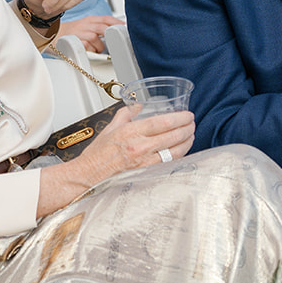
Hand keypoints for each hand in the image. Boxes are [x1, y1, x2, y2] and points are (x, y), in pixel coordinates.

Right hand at [61, 15, 124, 52]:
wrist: (53, 35)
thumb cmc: (73, 33)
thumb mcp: (87, 26)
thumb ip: (101, 28)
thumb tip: (118, 33)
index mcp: (90, 20)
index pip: (107, 19)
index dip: (118, 23)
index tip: (126, 28)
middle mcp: (85, 24)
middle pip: (103, 27)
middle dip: (112, 34)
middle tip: (117, 41)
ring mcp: (79, 33)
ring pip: (95, 39)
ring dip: (99, 47)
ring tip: (96, 49)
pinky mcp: (73, 42)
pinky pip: (86, 47)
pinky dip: (90, 51)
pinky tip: (88, 51)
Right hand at [78, 104, 194, 181]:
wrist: (88, 176)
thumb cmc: (97, 156)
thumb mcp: (110, 128)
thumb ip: (126, 114)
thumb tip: (137, 106)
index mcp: (131, 132)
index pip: (162, 122)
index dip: (179, 118)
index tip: (187, 115)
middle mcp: (140, 147)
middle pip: (172, 135)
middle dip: (187, 128)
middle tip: (192, 123)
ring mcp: (144, 163)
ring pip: (174, 151)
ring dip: (186, 142)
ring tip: (191, 135)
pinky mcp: (146, 174)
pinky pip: (168, 164)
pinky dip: (178, 157)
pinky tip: (181, 152)